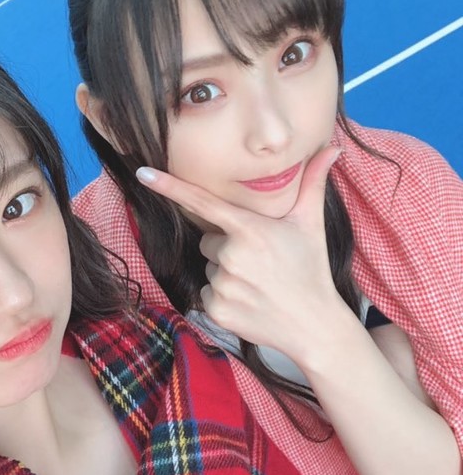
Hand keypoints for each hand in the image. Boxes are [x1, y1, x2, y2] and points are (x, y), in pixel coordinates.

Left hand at [136, 147, 343, 358]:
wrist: (314, 325)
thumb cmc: (311, 269)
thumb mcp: (311, 224)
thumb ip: (313, 183)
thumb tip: (332, 149)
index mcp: (249, 230)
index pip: (202, 202)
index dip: (170, 187)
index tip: (142, 173)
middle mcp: (231, 256)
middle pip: (208, 241)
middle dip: (227, 248)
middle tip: (259, 262)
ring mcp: (222, 286)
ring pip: (208, 268)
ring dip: (226, 273)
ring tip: (257, 283)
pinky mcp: (216, 310)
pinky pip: (206, 294)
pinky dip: (222, 297)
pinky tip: (248, 301)